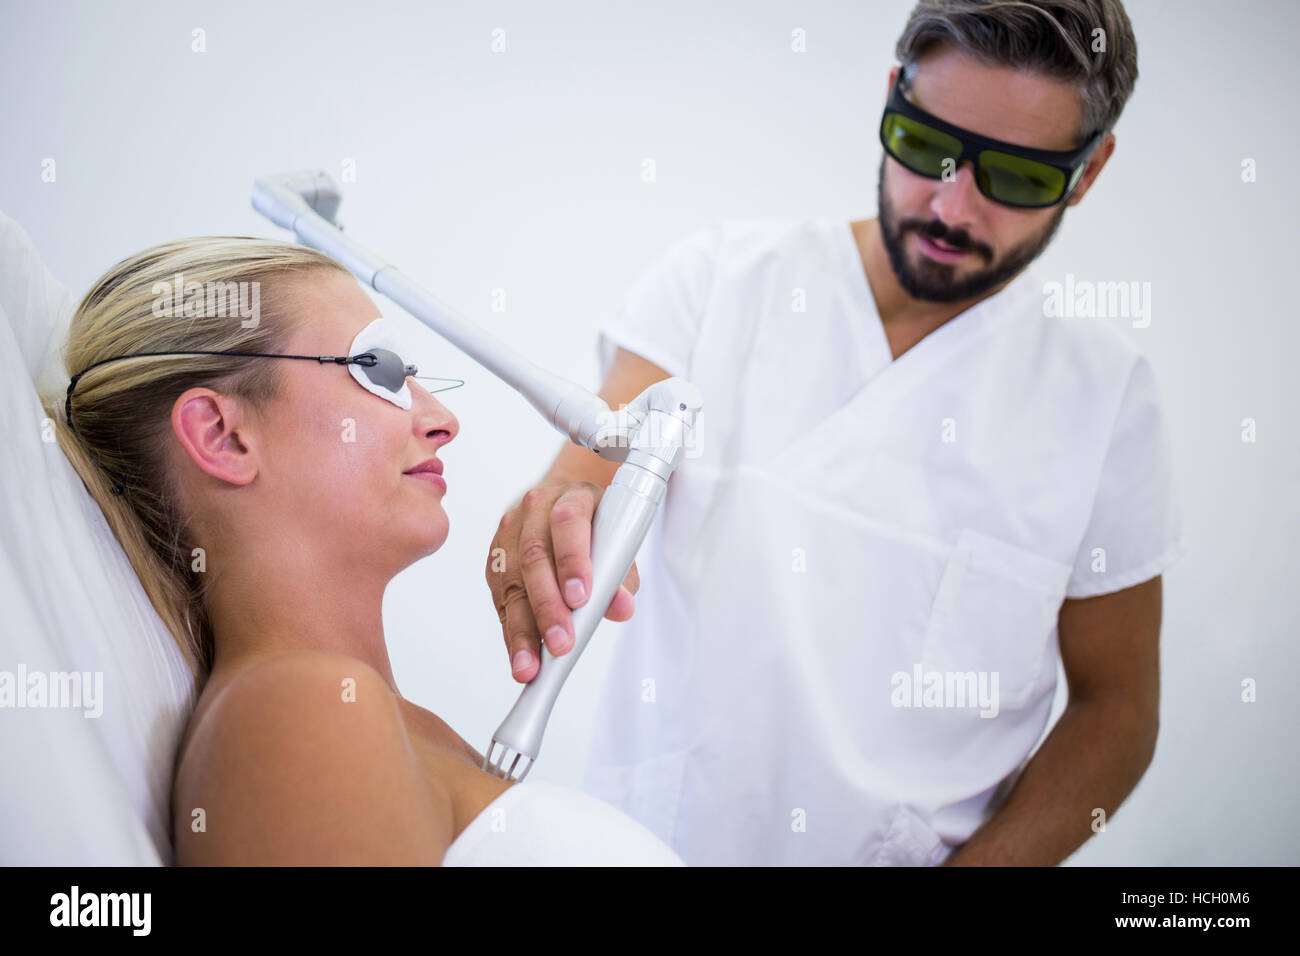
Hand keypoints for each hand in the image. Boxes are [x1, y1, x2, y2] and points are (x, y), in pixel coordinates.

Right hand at [487, 481, 639, 682]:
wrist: (566, 507)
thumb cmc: (597, 529)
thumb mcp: (618, 544)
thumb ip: (622, 576)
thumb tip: (622, 607)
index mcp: (573, 496)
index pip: (568, 522)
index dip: (573, 560)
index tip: (580, 598)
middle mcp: (536, 509)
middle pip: (535, 557)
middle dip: (547, 606)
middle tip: (561, 643)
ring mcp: (510, 533)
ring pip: (512, 582)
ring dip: (523, 629)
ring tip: (532, 665)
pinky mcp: (495, 560)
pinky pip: (500, 599)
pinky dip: (511, 632)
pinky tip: (520, 656)